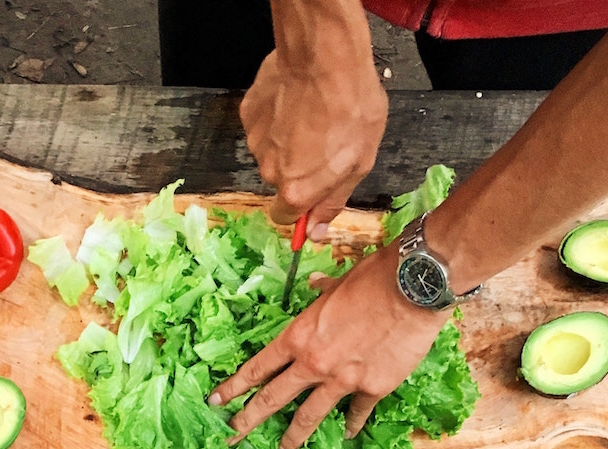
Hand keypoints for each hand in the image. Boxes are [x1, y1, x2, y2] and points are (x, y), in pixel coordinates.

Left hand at [209, 243, 447, 448]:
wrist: (414, 288)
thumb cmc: (374, 278)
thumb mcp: (338, 283)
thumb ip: (322, 293)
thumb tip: (314, 286)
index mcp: (299, 336)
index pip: (258, 368)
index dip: (234, 387)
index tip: (216, 401)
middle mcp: (314, 363)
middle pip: (273, 399)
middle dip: (248, 420)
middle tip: (232, 436)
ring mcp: (342, 380)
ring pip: (308, 416)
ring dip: (292, 437)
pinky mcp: (372, 389)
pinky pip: (356, 413)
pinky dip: (351, 424)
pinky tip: (346, 433)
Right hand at [239, 43, 386, 232]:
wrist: (325, 56)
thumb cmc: (351, 108)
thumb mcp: (359, 163)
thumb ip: (333, 201)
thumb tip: (315, 232)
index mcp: (296, 190)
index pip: (285, 217)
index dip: (302, 206)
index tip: (314, 191)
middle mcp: (269, 171)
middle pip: (280, 182)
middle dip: (299, 168)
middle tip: (324, 142)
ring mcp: (255, 141)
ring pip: (271, 152)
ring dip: (288, 141)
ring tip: (312, 116)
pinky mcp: (248, 113)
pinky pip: (263, 126)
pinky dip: (277, 118)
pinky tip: (297, 101)